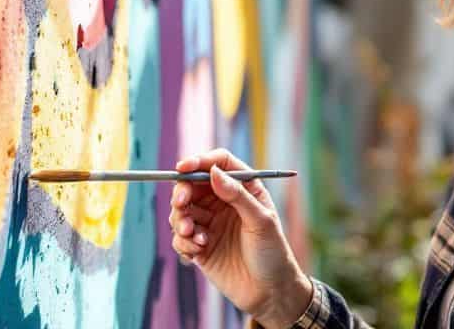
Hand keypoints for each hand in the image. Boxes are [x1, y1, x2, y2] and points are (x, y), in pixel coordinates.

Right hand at [168, 149, 313, 327]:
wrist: (269, 293)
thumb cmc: (273, 253)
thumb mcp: (261, 221)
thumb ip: (237, 195)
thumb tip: (213, 172)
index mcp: (243, 189)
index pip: (218, 164)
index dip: (199, 161)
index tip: (184, 166)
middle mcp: (223, 202)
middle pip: (192, 185)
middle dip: (182, 192)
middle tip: (181, 204)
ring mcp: (210, 223)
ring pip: (182, 210)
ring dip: (181, 219)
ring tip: (194, 235)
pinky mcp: (199, 246)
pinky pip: (180, 236)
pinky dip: (183, 241)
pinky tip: (198, 250)